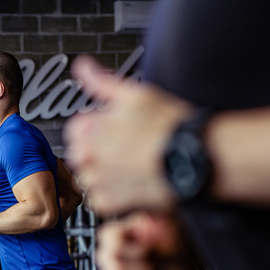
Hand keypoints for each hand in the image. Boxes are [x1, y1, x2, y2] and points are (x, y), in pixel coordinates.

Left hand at [64, 56, 192, 216]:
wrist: (196, 159)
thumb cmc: (170, 128)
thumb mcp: (135, 95)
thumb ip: (101, 82)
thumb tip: (82, 66)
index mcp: (88, 132)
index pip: (74, 129)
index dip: (95, 127)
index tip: (113, 129)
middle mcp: (88, 159)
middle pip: (81, 154)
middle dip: (98, 151)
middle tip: (127, 148)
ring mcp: (97, 183)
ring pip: (89, 178)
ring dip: (104, 174)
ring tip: (131, 166)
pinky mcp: (109, 204)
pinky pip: (100, 200)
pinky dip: (113, 195)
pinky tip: (131, 183)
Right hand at [96, 211, 195, 269]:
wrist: (184, 258)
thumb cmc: (175, 239)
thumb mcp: (164, 222)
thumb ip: (150, 220)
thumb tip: (142, 222)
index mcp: (115, 234)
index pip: (110, 242)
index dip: (132, 249)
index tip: (146, 249)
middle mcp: (109, 256)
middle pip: (114, 269)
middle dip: (140, 268)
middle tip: (152, 264)